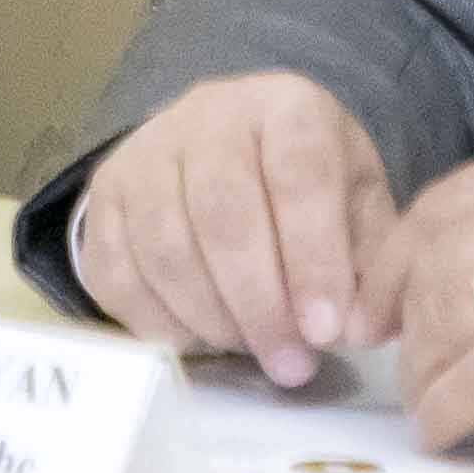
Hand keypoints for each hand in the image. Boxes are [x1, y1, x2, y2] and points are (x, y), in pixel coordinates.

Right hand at [64, 69, 402, 388]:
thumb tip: (359, 329)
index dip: (313, 258)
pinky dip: (157, 320)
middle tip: (290, 365)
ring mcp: (144, 151)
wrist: (228, 149)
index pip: (299, 175)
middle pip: (222, 214)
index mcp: (287, 108)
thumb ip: (370, 263)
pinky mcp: (103, 195)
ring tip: (250, 353)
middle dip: (259, 304)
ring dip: (210, 318)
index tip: (327, 332)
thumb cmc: (307, 188)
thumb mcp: (359, 204)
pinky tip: (198, 340)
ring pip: (164, 246)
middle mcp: (207, 115)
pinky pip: (116, 269)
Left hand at [368, 129, 473, 459]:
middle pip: (435, 262)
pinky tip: (444, 430)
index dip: (393, 264)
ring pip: (450, 318)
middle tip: (404, 365)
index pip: (441, 205)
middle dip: (404, 322)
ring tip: (428, 400)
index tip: (376, 307)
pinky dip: (449, 410)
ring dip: (424, 370)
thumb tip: (443, 268)